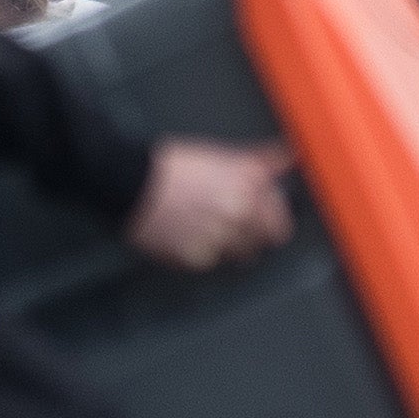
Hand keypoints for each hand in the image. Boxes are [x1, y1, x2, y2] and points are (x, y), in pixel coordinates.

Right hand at [124, 138, 298, 271]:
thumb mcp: (219, 155)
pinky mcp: (196, 258)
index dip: (272, 218)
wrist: (130, 183)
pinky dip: (204, 253)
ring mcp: (219, 239)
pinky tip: (190, 236)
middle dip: (255, 234)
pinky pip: (211, 262)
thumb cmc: (169, 167)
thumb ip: (259, 160)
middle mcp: (239, 215)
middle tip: (236, 225)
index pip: (280, 219)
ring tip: (210, 229)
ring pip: (240, 256)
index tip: (263, 216)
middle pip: (266, 242)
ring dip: (231, 245)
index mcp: (248, 188)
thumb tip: (288, 155)